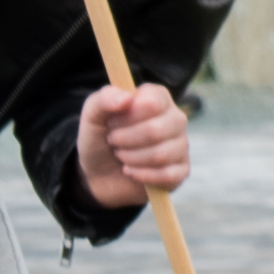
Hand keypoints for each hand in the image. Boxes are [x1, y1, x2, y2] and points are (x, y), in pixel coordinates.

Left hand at [79, 82, 195, 200]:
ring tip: (121, 156)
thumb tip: (126, 98)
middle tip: (114, 141)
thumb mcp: (92, 116)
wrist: (99, 172)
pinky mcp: (181, 169)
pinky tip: (131, 172)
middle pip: (155, 130)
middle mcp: (175, 118)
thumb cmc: (100, 138)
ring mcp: (181, 144)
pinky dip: (142, 176)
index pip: (151, 103)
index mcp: (157, 97)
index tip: (111, 123)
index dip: (126, 117)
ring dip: (131, 158)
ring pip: (161, 154)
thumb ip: (103, 100)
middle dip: (125, 140)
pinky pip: (168, 175)